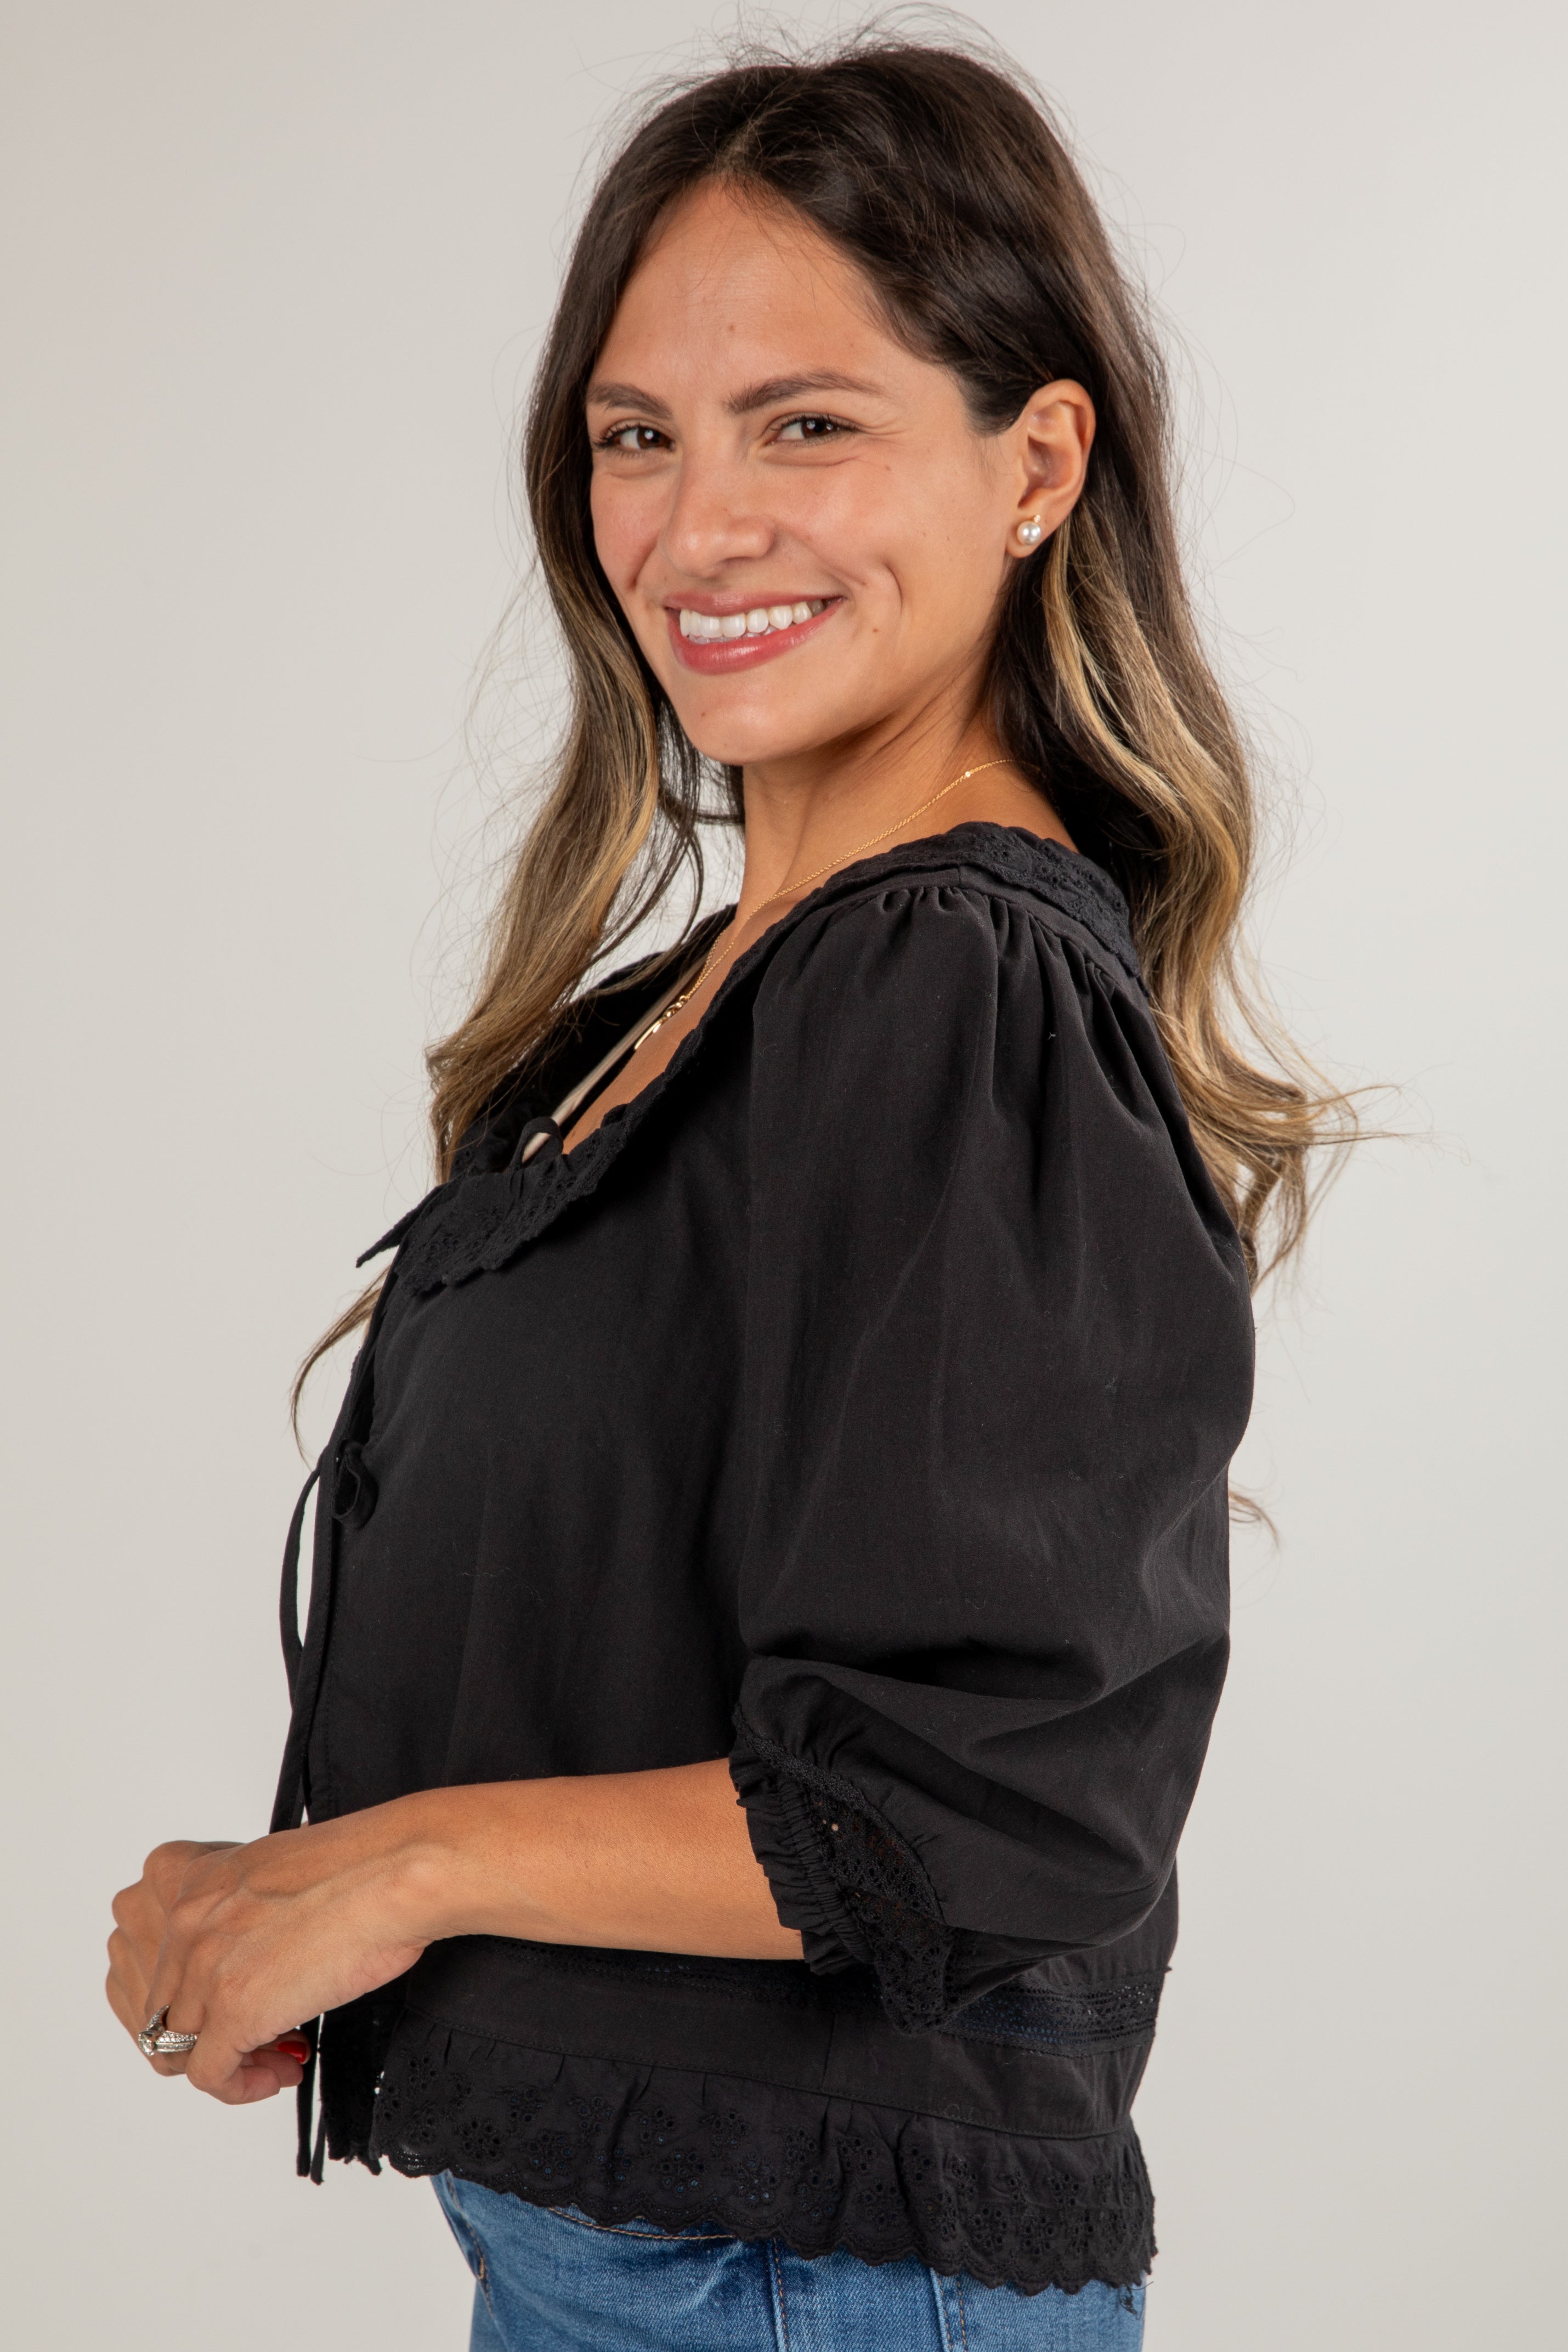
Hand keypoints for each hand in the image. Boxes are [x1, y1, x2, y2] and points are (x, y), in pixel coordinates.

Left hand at [106, 1819, 430, 2104]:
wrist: (395, 1870)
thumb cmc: (358, 1864)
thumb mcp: (266, 1867)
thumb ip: (232, 1906)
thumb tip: (242, 1951)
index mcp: (187, 1876)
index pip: (146, 1957)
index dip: (185, 1991)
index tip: (221, 1998)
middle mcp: (183, 1920)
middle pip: (157, 2009)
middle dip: (204, 2030)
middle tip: (254, 2032)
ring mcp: (202, 1968)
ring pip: (175, 2048)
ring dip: (224, 2059)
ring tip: (271, 2055)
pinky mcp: (234, 2011)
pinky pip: (209, 2077)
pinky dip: (239, 2087)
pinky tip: (277, 2073)